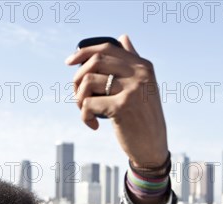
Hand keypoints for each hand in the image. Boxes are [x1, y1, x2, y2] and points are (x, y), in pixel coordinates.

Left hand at [65, 34, 168, 166]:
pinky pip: (88, 104)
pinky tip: (94, 125)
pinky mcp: (122, 107)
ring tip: (86, 112)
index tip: (69, 62)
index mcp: (143, 66)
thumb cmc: (144, 118)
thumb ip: (133, 62)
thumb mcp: (144, 87)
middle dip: (78, 78)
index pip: (107, 48)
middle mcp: (139, 74)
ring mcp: (132, 90)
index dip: (84, 52)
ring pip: (88, 82)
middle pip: (95, 62)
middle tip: (78, 96)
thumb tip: (123, 37)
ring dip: (79, 99)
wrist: (153, 147)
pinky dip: (85, 116)